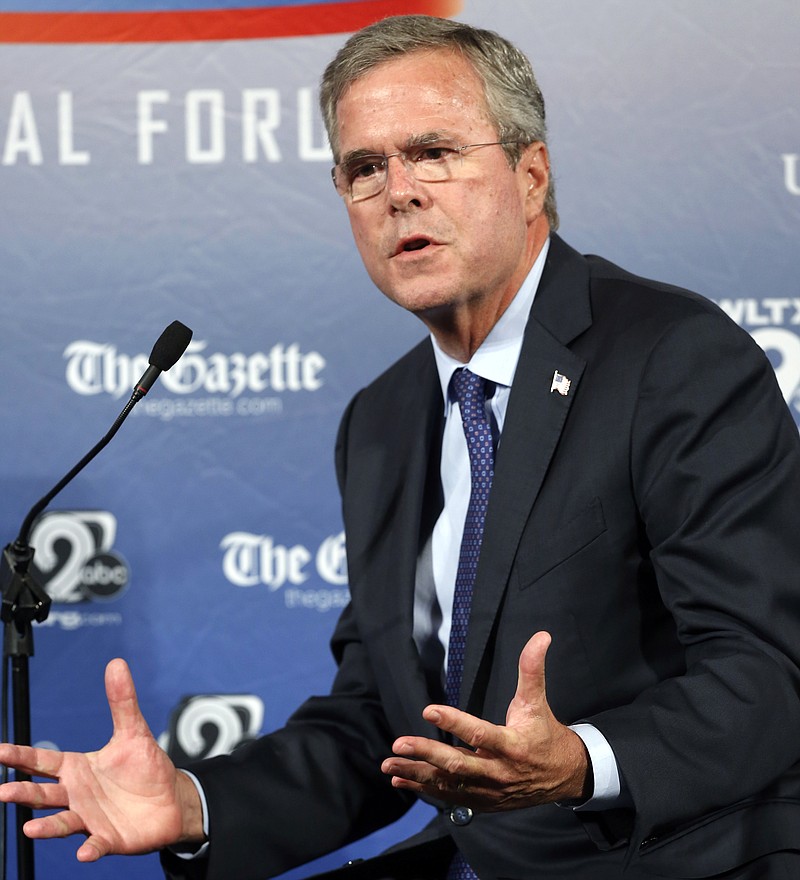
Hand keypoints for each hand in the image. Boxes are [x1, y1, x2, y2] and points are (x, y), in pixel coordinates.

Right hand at [0, 658, 205, 860]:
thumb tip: (117, 663)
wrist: (170, 800)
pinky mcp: (109, 838)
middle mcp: (77, 795)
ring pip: (62, 823)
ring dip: (46, 827)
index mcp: (78, 769)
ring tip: (30, 828)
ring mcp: (90, 818)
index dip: (20, 757)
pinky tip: (83, 853)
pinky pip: (96, 845)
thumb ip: (122, 700)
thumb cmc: (144, 767)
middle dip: (23, 793)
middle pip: (43, 794)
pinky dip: (90, 849)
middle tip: (3, 793)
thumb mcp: (133, 731)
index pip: (42, 762)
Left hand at [381, 631, 590, 809]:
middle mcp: (498, 771)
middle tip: (398, 744)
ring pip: (448, 784)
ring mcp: (489, 790)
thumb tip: (541, 636)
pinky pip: (449, 797)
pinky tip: (401, 781)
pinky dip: (425, 789)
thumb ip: (532, 669)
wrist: (563, 777)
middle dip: (426, 753)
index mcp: (511, 745)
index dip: (453, 722)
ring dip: (417, 774)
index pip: (479, 734)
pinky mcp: (482, 801)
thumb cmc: (545, 734)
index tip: (428, 710)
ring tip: (389, 765)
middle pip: (457, 765)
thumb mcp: (537, 701)